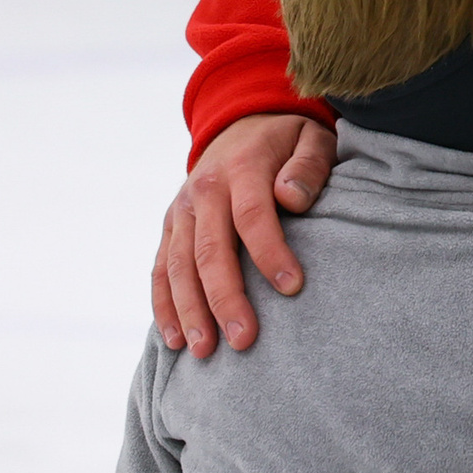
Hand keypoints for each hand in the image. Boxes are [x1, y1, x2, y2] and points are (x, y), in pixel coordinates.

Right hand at [151, 113, 334, 356]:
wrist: (242, 121)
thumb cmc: (288, 140)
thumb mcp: (312, 138)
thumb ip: (308, 165)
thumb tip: (292, 198)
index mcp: (242, 167)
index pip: (252, 215)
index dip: (270, 252)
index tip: (293, 287)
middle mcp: (204, 190)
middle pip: (211, 250)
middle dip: (226, 298)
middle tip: (245, 340)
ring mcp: (182, 210)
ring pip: (179, 266)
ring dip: (190, 311)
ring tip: (206, 351)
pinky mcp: (170, 227)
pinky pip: (160, 270)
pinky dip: (164, 306)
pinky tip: (175, 340)